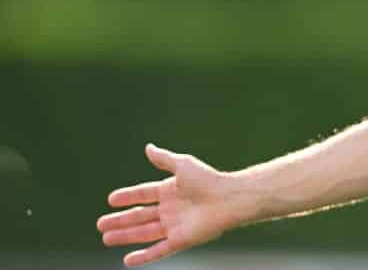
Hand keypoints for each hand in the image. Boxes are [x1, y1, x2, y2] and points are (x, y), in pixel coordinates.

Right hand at [97, 144, 243, 266]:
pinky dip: (143, 256)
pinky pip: (158, 250)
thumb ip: (164, 158)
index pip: (144, 194)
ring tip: (106, 238)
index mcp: (171, 190)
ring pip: (144, 233)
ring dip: (125, 236)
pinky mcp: (180, 240)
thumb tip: (148, 147)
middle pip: (140, 216)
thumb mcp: (182, 165)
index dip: (128, 197)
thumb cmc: (208, 180)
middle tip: (100, 224)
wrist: (228, 199)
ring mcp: (175, 226)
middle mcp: (171, 209)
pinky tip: (127, 259)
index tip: (111, 199)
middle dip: (120, 220)